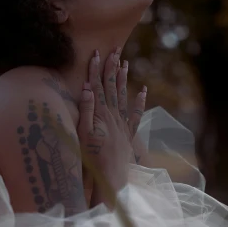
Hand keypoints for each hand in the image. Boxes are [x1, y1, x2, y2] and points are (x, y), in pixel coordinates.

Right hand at [77, 48, 145, 207]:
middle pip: (112, 86)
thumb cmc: (92, 157)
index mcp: (101, 113)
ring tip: (125, 62)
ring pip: (123, 95)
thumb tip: (87, 87)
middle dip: (112, 67)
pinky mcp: (128, 133)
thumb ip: (86, 109)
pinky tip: (144, 90)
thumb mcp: (83, 133)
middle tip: (115, 50)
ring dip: (124, 78)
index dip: (97, 69)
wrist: (110, 177)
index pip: (98, 85)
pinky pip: (136, 113)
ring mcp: (123, 123)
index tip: (97, 53)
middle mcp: (114, 114)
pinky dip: (140, 101)